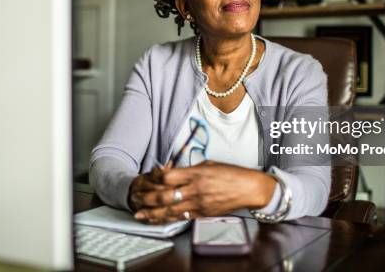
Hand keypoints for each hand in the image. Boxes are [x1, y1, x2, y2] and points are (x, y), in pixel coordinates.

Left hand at [133, 161, 275, 223]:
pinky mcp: (202, 214)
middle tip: (135, 198)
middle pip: (164, 195)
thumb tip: (173, 171)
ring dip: (152, 213)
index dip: (154, 177)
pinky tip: (158, 220)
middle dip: (147, 198)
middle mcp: (195, 189)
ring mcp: (198, 203)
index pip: (167, 176)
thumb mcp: (209, 164)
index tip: (147, 177)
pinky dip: (167, 219)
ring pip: (170, 210)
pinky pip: (181, 218)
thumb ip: (190, 169)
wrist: (248, 188)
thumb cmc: (231, 174)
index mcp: (196, 173)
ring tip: (139, 214)